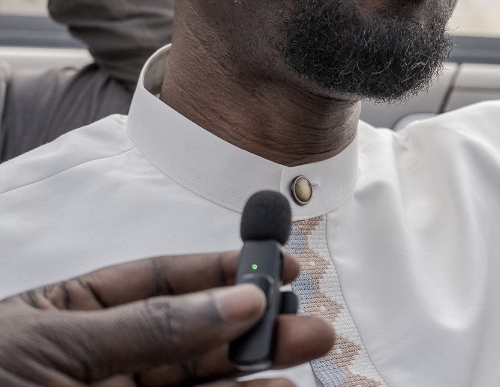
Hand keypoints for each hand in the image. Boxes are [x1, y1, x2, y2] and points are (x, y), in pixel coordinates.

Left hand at [0, 251, 333, 386]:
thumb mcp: (50, 345)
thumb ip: (149, 325)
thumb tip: (233, 299)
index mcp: (75, 316)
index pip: (164, 282)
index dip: (225, 272)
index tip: (277, 267)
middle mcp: (102, 364)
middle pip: (194, 337)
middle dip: (254, 327)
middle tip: (307, 322)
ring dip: (252, 374)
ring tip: (301, 358)